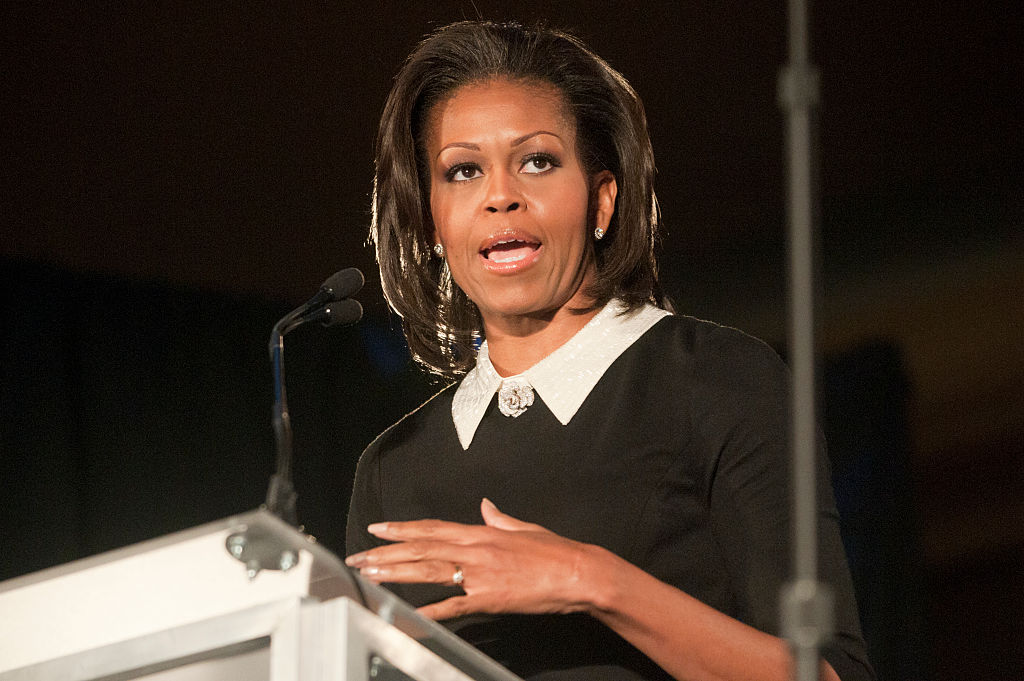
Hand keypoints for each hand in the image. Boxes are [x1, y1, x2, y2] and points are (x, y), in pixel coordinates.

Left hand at [344, 498, 601, 619]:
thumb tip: (486, 506)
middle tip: (358, 556)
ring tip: (369, 575)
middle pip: (422, 548)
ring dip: (396, 574)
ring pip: (428, 571)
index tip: (377, 528)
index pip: (432, 528)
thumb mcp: (523, 528)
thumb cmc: (555, 552)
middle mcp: (475, 549)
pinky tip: (408, 614)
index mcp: (481, 533)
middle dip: (386, 552)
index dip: (402, 528)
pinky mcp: (489, 598)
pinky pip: (452, 605)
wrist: (579, 573)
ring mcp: (480, 574)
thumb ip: (500, 519)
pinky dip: (429, 610)